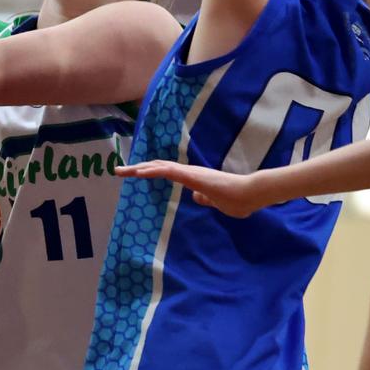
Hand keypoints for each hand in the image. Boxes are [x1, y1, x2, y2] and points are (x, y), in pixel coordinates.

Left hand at [115, 161, 262, 217]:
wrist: (251, 194)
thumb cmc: (238, 200)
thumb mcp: (217, 202)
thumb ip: (206, 198)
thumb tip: (197, 197)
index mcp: (193, 178)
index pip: (166, 171)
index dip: (149, 171)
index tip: (133, 173)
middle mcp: (189, 172)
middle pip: (158, 167)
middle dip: (137, 169)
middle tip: (118, 170)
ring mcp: (190, 173)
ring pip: (160, 167)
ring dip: (139, 169)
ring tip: (122, 171)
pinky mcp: (193, 177)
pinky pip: (169, 172)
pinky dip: (152, 171)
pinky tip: (138, 173)